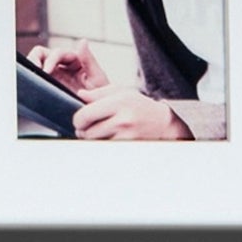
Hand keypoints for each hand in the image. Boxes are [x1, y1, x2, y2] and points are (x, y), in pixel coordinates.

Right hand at [36, 39, 101, 93]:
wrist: (97, 114)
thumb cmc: (101, 96)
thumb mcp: (98, 78)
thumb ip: (89, 60)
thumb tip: (82, 41)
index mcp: (75, 59)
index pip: (57, 53)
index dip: (50, 60)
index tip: (46, 71)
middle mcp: (63, 65)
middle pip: (43, 54)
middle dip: (35, 59)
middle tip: (34, 71)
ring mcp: (55, 76)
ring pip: (37, 64)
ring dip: (32, 67)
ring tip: (31, 78)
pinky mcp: (49, 86)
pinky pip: (37, 80)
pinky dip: (32, 79)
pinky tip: (33, 86)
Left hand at [73, 89, 187, 141]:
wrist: (163, 123)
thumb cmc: (140, 106)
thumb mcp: (122, 92)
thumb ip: (99, 93)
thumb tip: (80, 95)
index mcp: (119, 102)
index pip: (85, 114)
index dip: (78, 120)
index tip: (80, 121)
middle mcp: (123, 119)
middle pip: (88, 132)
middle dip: (84, 132)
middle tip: (86, 129)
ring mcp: (127, 136)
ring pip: (96, 144)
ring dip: (93, 141)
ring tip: (99, 134)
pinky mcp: (129, 148)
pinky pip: (107, 149)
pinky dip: (104, 146)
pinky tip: (108, 140)